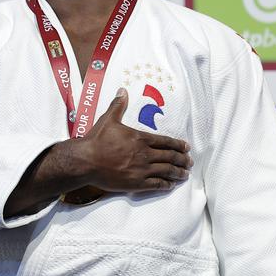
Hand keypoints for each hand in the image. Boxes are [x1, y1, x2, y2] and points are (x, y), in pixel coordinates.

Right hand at [78, 87, 192, 192]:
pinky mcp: (136, 183)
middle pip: (170, 157)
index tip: (186, 148)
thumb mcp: (108, 119)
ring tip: (185, 174)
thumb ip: (118, 106)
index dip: (178, 145)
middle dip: (182, 160)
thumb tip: (122, 91)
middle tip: (189, 162)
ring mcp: (142, 170)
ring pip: (166, 171)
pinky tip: (171, 184)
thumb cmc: (97, 140)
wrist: (86, 161)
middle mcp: (145, 154)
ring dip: (178, 173)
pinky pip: (157, 184)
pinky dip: (166, 184)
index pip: (165, 141)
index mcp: (140, 138)